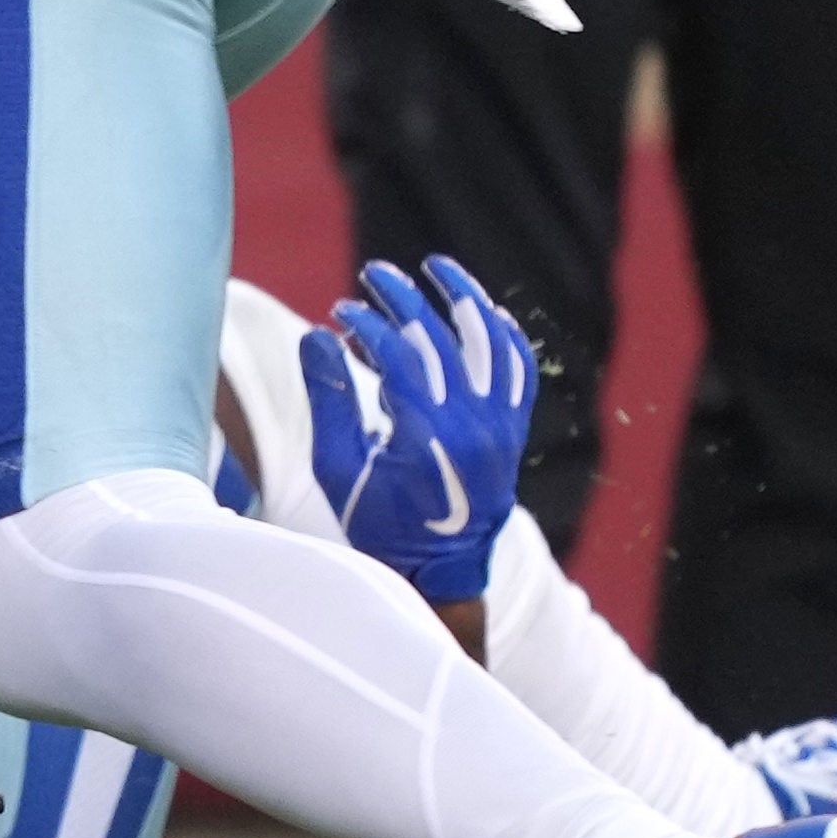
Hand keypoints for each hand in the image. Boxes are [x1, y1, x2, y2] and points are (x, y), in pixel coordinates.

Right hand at [296, 256, 533, 603]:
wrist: (438, 570)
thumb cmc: (378, 523)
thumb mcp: (339, 467)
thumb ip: (330, 401)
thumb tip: (316, 336)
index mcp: (427, 437)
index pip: (401, 355)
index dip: (368, 324)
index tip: (339, 311)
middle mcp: (473, 427)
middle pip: (442, 339)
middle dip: (405, 298)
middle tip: (375, 273)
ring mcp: (501, 429)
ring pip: (492, 344)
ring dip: (465, 298)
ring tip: (438, 267)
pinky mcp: (513, 434)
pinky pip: (520, 373)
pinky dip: (506, 338)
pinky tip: (489, 311)